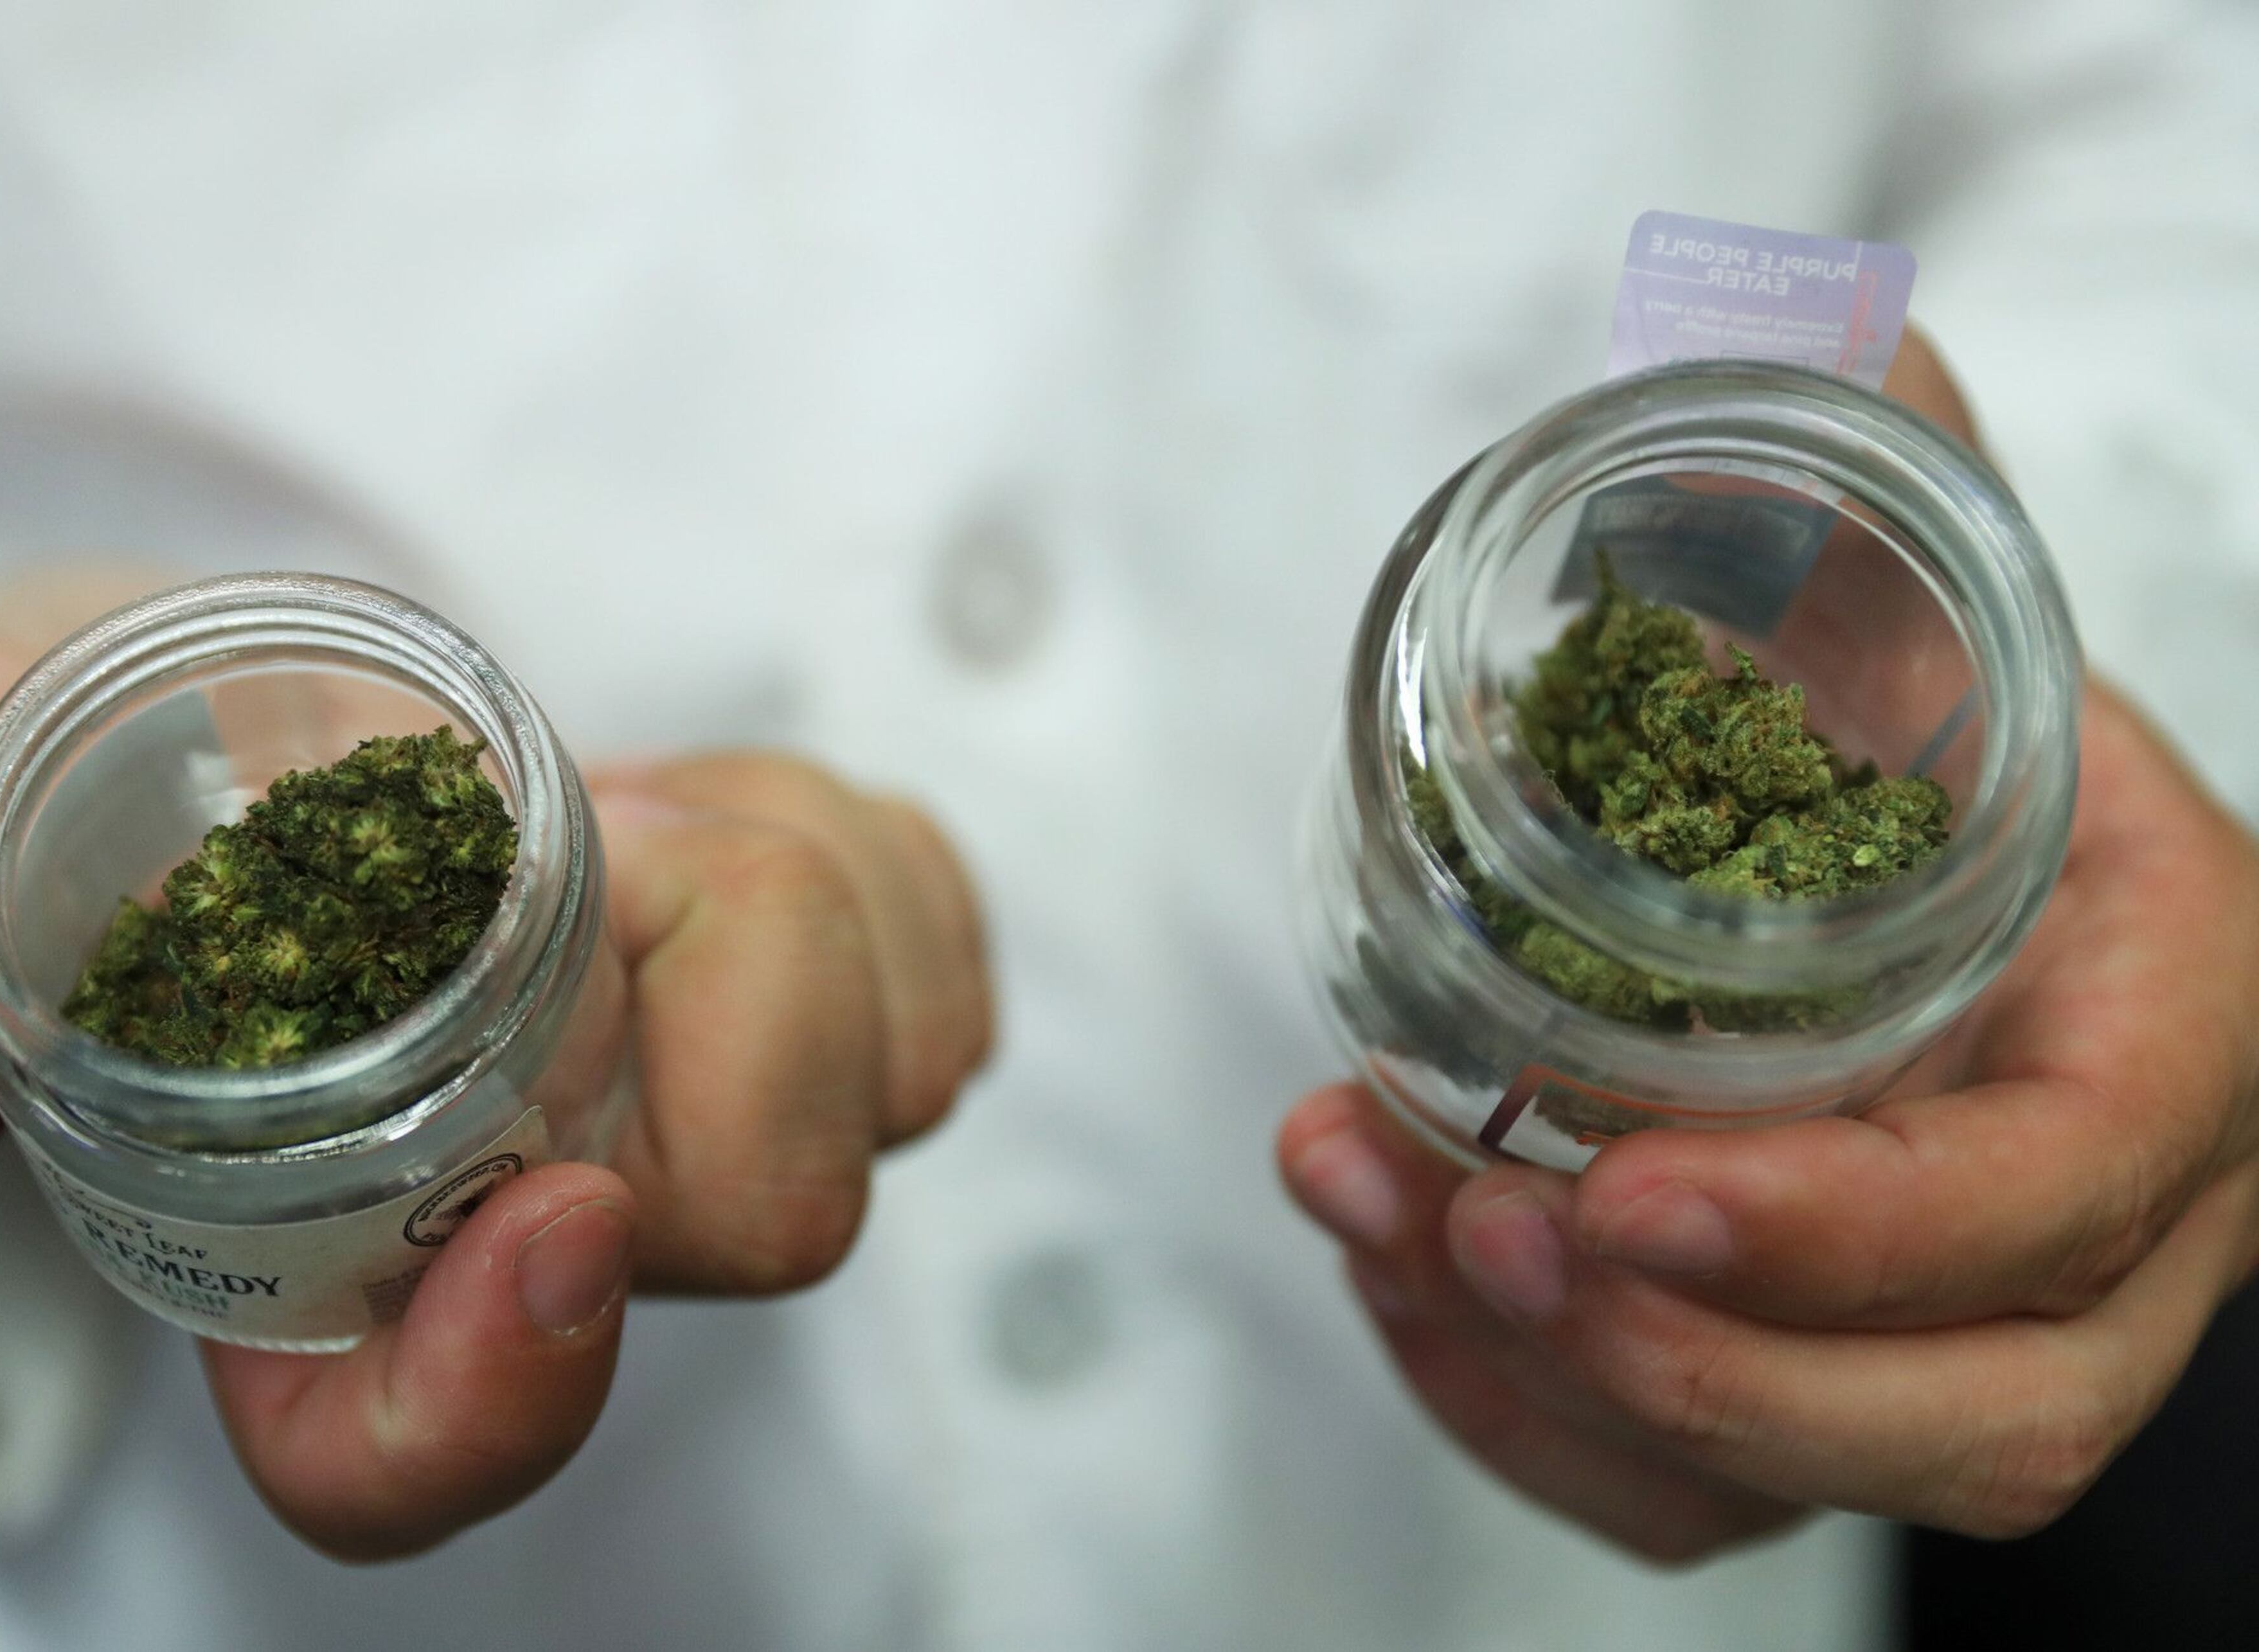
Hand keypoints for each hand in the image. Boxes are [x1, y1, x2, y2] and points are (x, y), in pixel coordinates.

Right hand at [0, 574, 992, 1559]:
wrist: (224, 723)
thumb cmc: (80, 771)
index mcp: (306, 1260)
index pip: (409, 1459)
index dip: (497, 1394)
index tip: (540, 1216)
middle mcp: (521, 1219)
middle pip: (760, 1219)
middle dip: (723, 1010)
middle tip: (595, 848)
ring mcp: (685, 1120)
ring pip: (893, 1084)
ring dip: (806, 917)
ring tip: (645, 825)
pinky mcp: (808, 1004)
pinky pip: (942, 977)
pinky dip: (883, 879)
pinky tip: (739, 822)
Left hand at [1276, 333, 2258, 1561]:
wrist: (1918, 877)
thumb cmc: (1937, 756)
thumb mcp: (1937, 630)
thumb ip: (1895, 508)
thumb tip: (1842, 333)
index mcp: (2165, 1043)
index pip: (2051, 1205)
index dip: (1850, 1236)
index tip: (1630, 1189)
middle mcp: (2095, 1235)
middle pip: (1962, 1414)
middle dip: (1696, 1360)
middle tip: (1473, 1221)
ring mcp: (1957, 1342)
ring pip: (1794, 1475)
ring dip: (1554, 1382)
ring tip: (1370, 1204)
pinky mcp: (1817, 1395)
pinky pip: (1677, 1487)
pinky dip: (1508, 1408)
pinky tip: (1384, 1259)